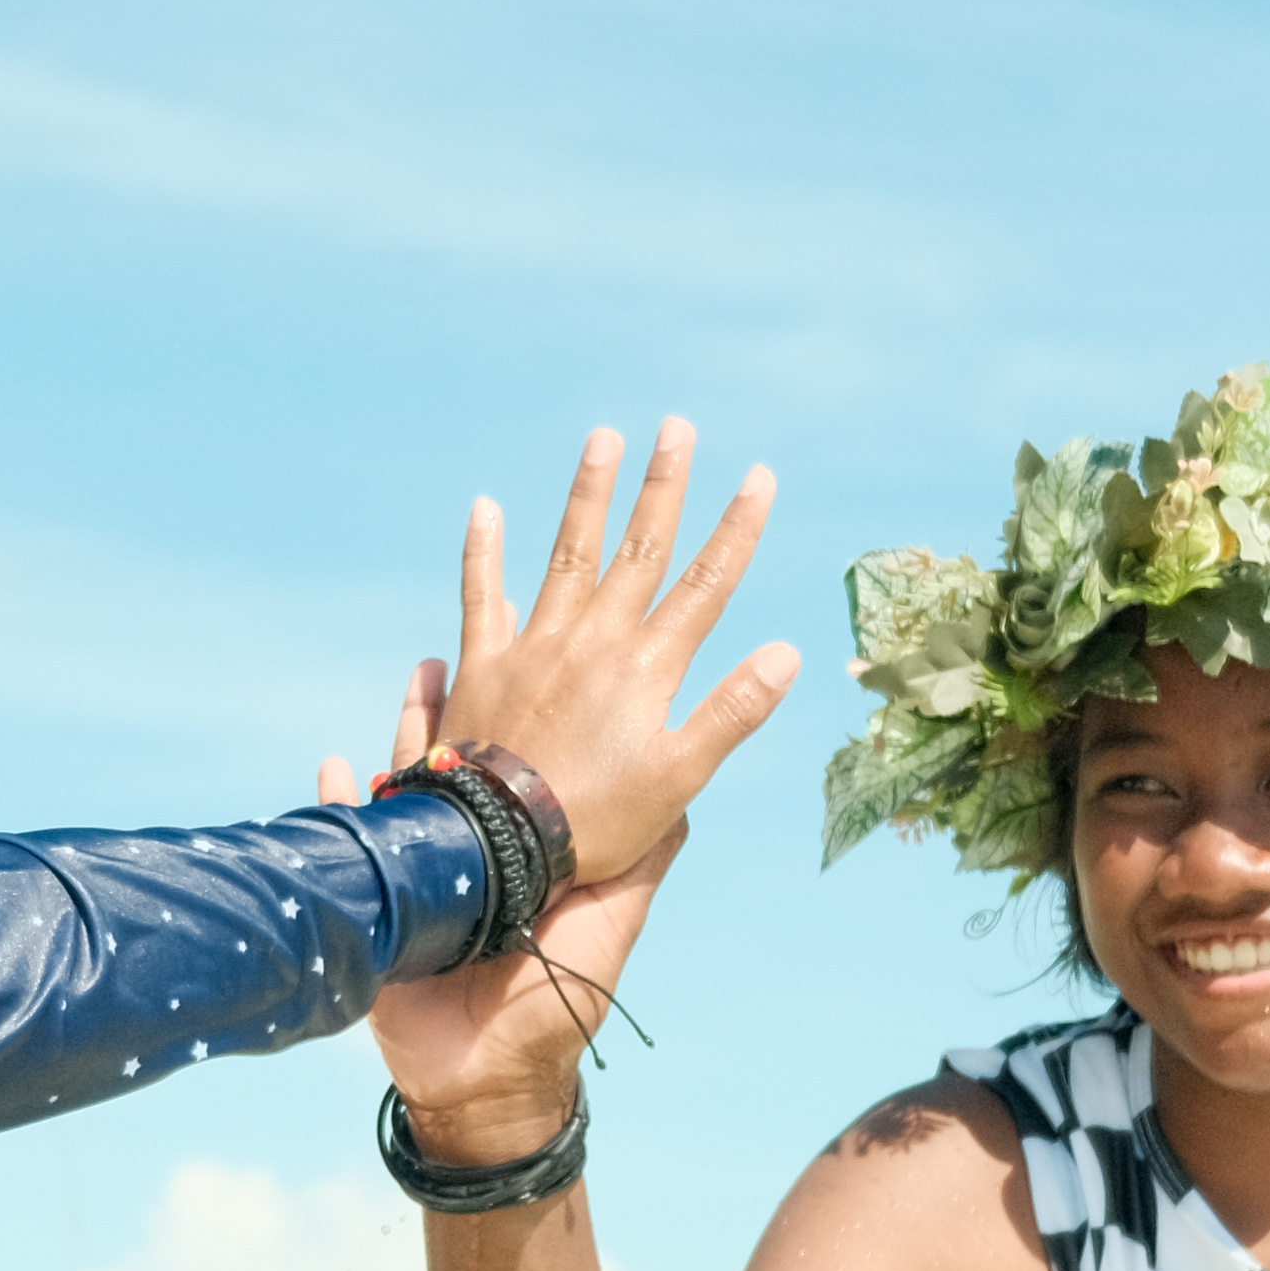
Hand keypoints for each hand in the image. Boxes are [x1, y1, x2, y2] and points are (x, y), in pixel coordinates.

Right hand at [315, 656, 690, 1162]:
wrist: (492, 1080)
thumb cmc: (562, 1002)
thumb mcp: (616, 918)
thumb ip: (642, 858)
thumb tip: (688, 792)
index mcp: (532, 853)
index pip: (525, 769)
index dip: (526, 718)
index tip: (532, 662)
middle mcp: (480, 855)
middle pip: (462, 764)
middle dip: (455, 710)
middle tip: (446, 655)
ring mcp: (429, 877)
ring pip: (412, 788)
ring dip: (408, 733)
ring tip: (415, 678)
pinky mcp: (383, 907)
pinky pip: (355, 842)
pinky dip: (340, 802)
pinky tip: (332, 764)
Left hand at [412, 422, 800, 898]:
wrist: (496, 844)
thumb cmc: (594, 823)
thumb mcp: (678, 779)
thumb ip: (732, 712)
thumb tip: (786, 654)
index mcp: (646, 667)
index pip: (705, 584)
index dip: (736, 529)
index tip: (760, 477)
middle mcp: (593, 641)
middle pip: (639, 549)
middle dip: (663, 486)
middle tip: (677, 427)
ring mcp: (535, 646)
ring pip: (568, 553)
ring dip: (588, 493)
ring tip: (604, 438)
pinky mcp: (484, 664)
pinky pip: (482, 595)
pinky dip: (484, 551)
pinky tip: (486, 507)